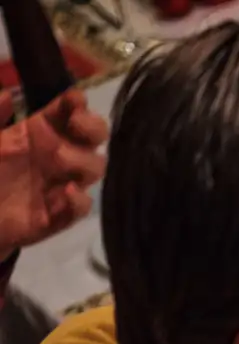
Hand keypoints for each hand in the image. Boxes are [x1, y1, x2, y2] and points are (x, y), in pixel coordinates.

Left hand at [0, 92, 106, 254]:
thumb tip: (8, 95)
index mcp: (36, 134)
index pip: (68, 113)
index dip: (77, 105)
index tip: (75, 100)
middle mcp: (55, 157)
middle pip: (93, 139)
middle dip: (93, 127)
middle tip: (77, 125)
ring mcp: (59, 186)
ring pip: (93, 169)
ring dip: (83, 161)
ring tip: (59, 158)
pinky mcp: (57, 216)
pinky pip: (81, 208)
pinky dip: (79, 201)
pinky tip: (66, 192)